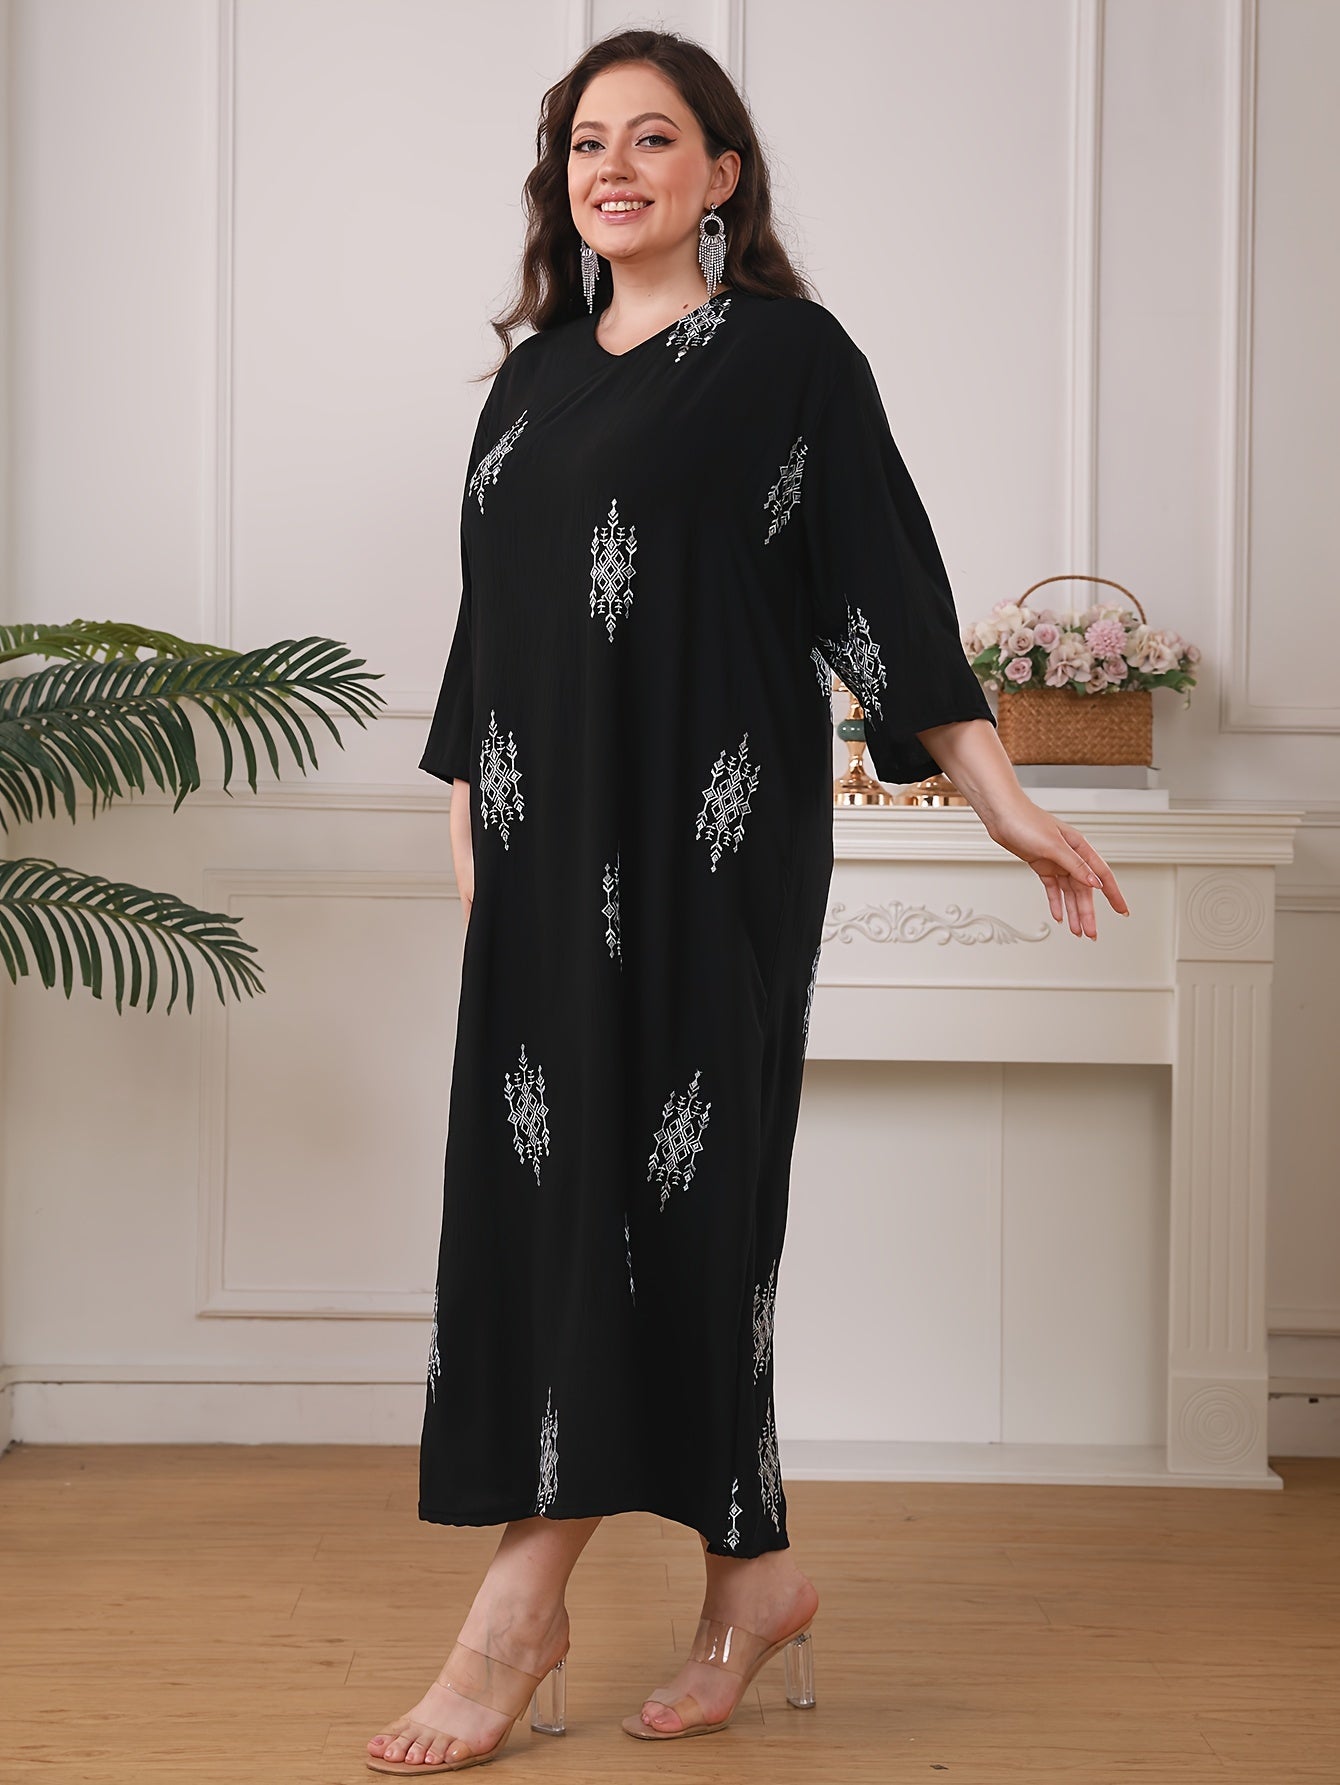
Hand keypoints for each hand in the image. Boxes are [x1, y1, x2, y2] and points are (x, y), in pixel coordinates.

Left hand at [987, 796, 1129, 938]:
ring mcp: (1056, 861)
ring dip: (1073, 912)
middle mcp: (1070, 856)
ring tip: (1077, 931)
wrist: (1001, 815)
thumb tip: (1094, 882)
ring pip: (1069, 892)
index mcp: (1079, 848)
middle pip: (1084, 890)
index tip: (1122, 910)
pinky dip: (1056, 903)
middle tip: (1091, 933)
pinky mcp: (1041, 865)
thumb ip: (1075, 865)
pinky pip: (1053, 888)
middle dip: (1088, 913)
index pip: (1102, 875)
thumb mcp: (1053, 845)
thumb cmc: (1025, 820)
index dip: (1113, 895)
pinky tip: (1059, 916)